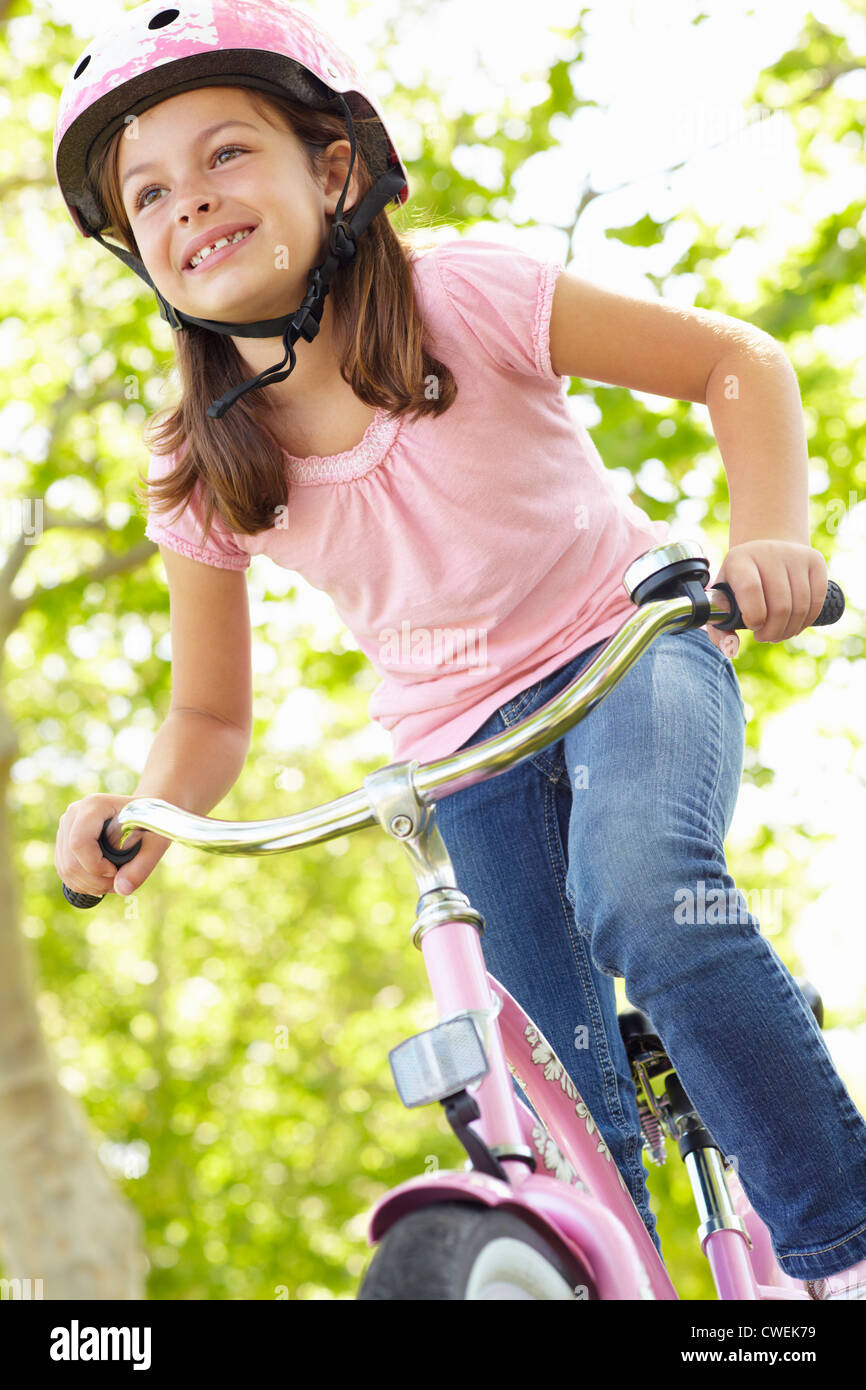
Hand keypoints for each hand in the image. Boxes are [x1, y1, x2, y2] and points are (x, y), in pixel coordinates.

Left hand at [705, 540, 827, 655]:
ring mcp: (794, 555)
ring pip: (800, 606)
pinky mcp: (815, 561)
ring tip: (779, 633)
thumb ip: (719, 627)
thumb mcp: (723, 598)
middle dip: (773, 631)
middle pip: (780, 605)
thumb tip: (731, 648)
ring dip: (790, 630)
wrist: (764, 553)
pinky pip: (817, 600)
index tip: (753, 627)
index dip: (754, 616)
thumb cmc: (739, 583)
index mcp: (739, 559)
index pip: (751, 589)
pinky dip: (807, 621)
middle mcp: (768, 552)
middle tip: (765, 637)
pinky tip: (795, 625)